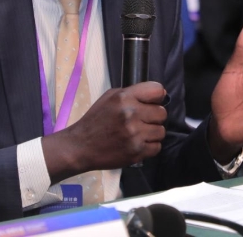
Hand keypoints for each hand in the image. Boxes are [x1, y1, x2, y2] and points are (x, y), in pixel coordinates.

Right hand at [42, 82, 167, 182]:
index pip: (157, 90)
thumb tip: (158, 94)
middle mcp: (131, 114)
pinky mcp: (136, 152)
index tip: (153, 102)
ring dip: (152, 133)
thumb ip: (132, 93)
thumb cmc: (96, 120)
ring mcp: (135, 134)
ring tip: (139, 134)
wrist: (81, 146)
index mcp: (124, 98)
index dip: (157, 97)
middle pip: (162, 113)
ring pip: (161, 131)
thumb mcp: (109, 97)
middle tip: (142, 121)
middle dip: (154, 117)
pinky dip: (149, 147)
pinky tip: (137, 144)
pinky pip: (157, 147)